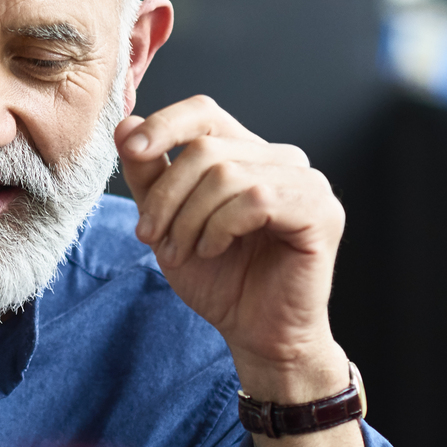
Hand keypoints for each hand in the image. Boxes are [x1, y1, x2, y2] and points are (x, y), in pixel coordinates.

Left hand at [117, 96, 347, 401]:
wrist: (255, 334)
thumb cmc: (218, 278)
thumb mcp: (167, 221)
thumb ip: (148, 173)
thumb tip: (125, 124)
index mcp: (247, 153)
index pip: (204, 112)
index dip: (164, 124)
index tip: (133, 150)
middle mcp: (281, 159)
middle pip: (205, 149)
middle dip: (167, 196)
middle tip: (150, 236)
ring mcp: (307, 182)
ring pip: (226, 174)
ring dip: (190, 219)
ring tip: (184, 251)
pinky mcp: (320, 211)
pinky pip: (255, 199)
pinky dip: (221, 228)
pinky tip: (216, 250)